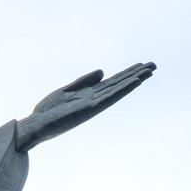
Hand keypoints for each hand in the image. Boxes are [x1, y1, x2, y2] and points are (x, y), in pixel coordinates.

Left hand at [15, 61, 155, 151]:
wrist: (35, 126)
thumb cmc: (47, 111)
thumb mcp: (66, 91)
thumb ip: (84, 81)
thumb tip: (103, 71)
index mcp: (89, 94)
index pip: (112, 82)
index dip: (127, 73)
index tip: (142, 64)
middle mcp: (95, 99)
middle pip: (119, 84)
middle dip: (136, 74)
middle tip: (154, 65)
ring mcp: (94, 104)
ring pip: (118, 89)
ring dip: (134, 80)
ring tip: (150, 71)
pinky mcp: (89, 108)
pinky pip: (110, 97)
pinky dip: (123, 89)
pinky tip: (134, 82)